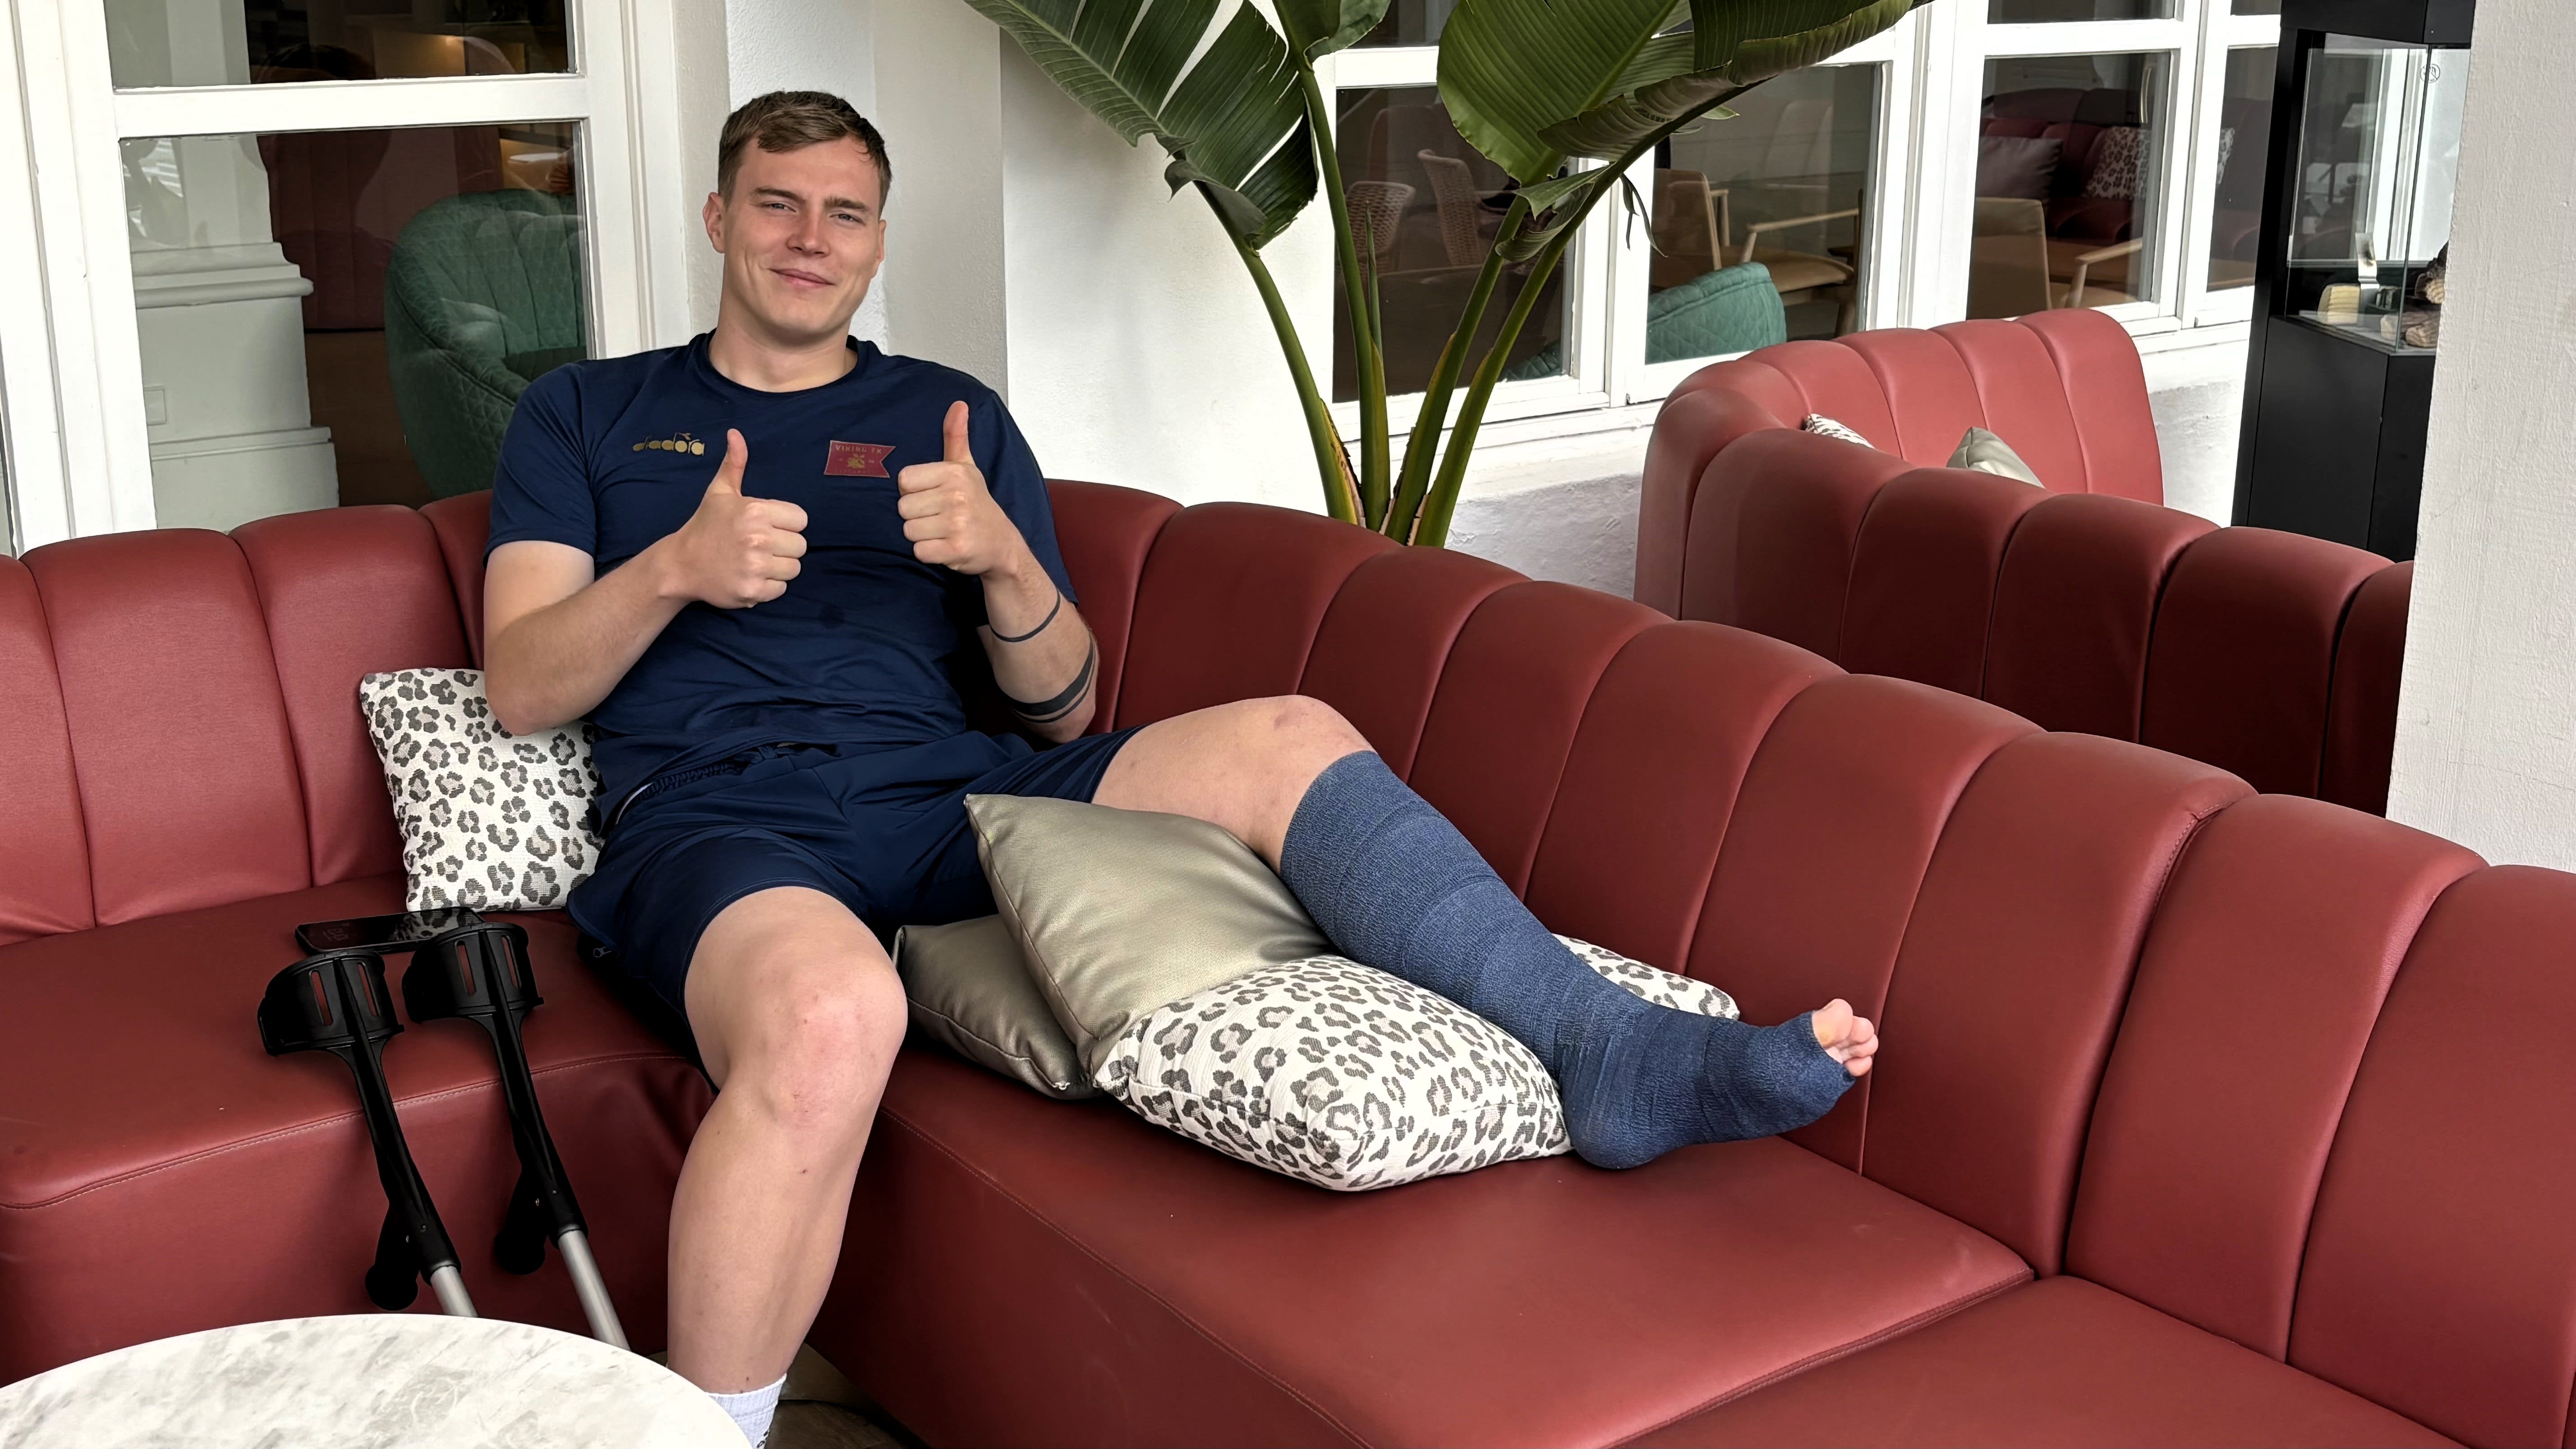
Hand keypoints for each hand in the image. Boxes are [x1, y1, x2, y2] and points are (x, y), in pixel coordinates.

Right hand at [660, 429, 807, 607]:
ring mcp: (755, 567)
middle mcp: (758, 539)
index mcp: (755, 512)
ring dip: (779, 567)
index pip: (801, 520)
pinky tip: (750, 577)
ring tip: (756, 561)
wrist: (680, 564)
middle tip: (761, 546)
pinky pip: (781, 589)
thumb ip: (734, 464)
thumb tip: (735, 433)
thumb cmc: (705, 526)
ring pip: (794, 569)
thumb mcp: (719, 492)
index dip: (787, 523)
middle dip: (784, 546)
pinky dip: (769, 587)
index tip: (769, 526)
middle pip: (801, 546)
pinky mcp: (753, 591)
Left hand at [898, 401, 1024, 575]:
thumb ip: (956, 436)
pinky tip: (945, 547)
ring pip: (909, 531)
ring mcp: (957, 524)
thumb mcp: (967, 467)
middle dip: (918, 516)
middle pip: (903, 507)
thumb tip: (958, 404)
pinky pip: (920, 551)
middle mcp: (956, 496)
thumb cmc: (978, 504)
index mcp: (954, 473)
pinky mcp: (956, 549)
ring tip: (943, 531)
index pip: (904, 480)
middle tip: (940, 517)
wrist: (1002, 544)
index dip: (915, 492)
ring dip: (922, 536)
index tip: (934, 496)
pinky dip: (929, 553)